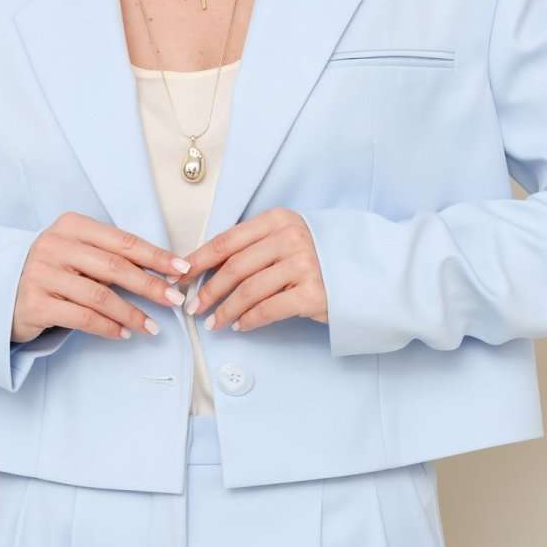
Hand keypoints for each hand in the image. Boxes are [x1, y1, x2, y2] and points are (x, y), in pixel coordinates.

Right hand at [10, 211, 190, 342]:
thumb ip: (109, 257)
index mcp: (71, 226)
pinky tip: (124, 333)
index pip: (122, 241)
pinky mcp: (36, 304)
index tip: (182, 269)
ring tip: (152, 327)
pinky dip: (108, 327)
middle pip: (115, 267)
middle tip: (175, 300)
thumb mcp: (76, 253)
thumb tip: (162, 272)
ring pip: (100, 295)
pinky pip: (82, 317)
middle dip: (150, 285)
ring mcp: (42, 274)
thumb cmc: (50, 271)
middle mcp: (55, 246)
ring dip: (131, 313)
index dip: (156, 256)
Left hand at [178, 207, 327, 332]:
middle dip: (208, 290)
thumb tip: (208, 267)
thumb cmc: (320, 256)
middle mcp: (290, 238)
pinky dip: (249, 320)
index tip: (180, 276)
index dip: (199, 260)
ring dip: (225, 310)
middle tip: (193, 307)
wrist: (366, 272)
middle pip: (234, 267)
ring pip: (248, 291)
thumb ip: (255, 246)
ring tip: (214, 323)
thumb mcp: (289, 238)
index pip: (227, 240)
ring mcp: (303, 265)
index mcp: (278, 220)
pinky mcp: (312, 294)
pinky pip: (268, 309)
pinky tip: (240, 326)